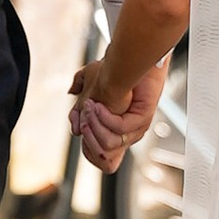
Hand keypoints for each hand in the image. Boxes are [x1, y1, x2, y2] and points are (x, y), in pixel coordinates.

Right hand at [70, 57, 164, 175]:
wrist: (131, 58)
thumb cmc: (112, 74)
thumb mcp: (90, 94)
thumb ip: (80, 110)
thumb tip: (75, 127)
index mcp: (115, 134)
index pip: (101, 159)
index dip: (88, 149)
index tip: (80, 128)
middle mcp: (127, 135)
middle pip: (103, 157)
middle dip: (88, 136)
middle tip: (84, 115)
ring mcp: (136, 128)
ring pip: (109, 144)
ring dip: (95, 125)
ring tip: (90, 107)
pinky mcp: (143, 118)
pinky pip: (119, 128)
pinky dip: (105, 117)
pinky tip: (98, 104)